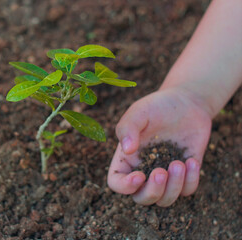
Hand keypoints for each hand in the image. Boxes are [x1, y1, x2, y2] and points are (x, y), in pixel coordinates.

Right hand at [107, 88, 211, 205]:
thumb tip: (127, 149)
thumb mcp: (139, 111)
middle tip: (161, 171)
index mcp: (127, 159)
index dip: (124, 186)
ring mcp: (166, 175)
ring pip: (165, 200)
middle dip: (153, 191)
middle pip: (142, 198)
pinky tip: (192, 161)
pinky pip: (187, 191)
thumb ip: (128, 127)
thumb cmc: (157, 106)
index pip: (116, 182)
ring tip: (179, 163)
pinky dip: (191, 181)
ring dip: (173, 187)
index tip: (139, 175)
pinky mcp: (186, 175)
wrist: (186, 103)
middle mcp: (144, 170)